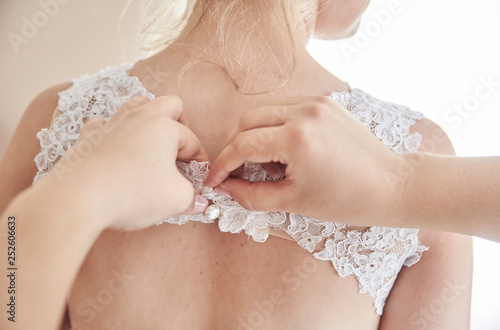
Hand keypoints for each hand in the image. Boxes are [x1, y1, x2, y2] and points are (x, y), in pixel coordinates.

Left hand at [40, 95, 209, 230]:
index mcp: (164, 127)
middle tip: (179, 151)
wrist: (78, 198)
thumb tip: (198, 202)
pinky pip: (104, 124)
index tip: (198, 180)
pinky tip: (116, 149)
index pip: (192, 141)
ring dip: (148, 120)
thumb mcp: (175, 199)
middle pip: (168, 105)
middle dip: (180, 125)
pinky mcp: (89, 137)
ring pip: (135, 105)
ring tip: (151, 144)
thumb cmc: (132, 194)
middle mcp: (139, 118)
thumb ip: (191, 197)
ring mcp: (111, 124)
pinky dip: (114, 132)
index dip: (200, 162)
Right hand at [203, 96, 401, 224]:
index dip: (221, 164)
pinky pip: (284, 108)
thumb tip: (225, 187)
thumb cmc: (347, 199)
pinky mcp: (324, 102)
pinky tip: (281, 149)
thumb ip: (251, 195)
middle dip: (233, 146)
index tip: (213, 179)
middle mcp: (304, 111)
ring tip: (261, 163)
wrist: (392, 185)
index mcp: (297, 138)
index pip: (242, 144)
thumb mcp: (294, 203)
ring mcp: (315, 102)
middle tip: (233, 171)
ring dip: (252, 134)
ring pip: (263, 111)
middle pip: (246, 120)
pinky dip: (273, 126)